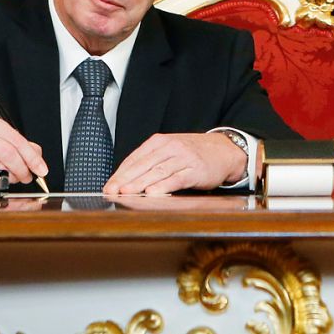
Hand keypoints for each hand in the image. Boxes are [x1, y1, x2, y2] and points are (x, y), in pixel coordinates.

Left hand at [103, 132, 245, 194]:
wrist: (224, 151)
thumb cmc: (193, 153)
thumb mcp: (170, 150)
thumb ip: (151, 161)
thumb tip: (126, 180)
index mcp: (160, 142)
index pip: (135, 158)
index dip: (120, 173)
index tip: (109, 186)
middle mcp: (171, 147)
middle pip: (143, 165)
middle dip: (125, 180)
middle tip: (112, 191)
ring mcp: (184, 158)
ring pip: (157, 171)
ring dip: (140, 183)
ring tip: (127, 192)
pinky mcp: (196, 170)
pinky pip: (177, 179)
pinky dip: (164, 186)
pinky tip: (153, 192)